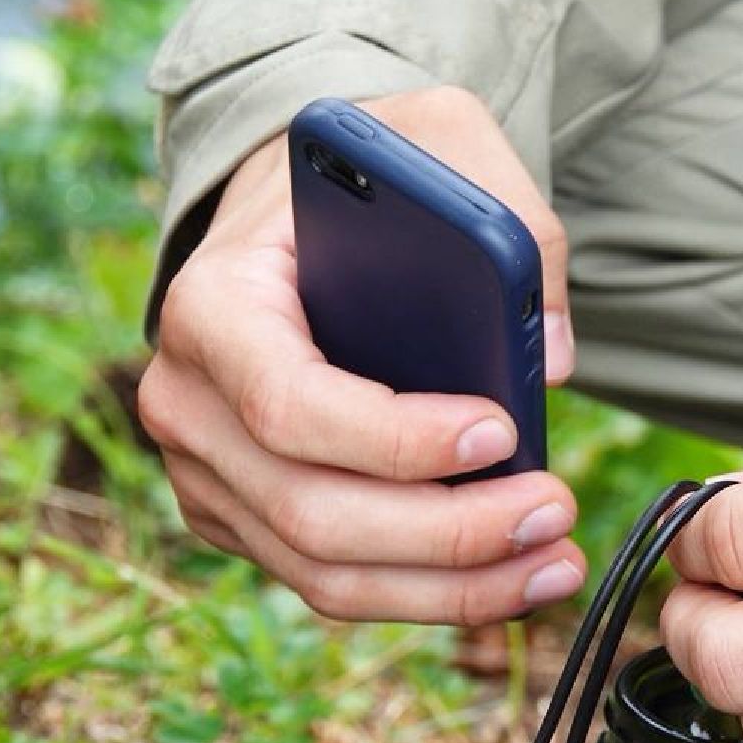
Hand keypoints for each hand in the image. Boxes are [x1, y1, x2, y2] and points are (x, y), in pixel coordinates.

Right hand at [140, 87, 585, 622]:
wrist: (300, 215)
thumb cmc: (371, 180)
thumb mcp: (446, 148)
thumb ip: (510, 228)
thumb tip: (551, 360)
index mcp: (212, 305)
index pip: (290, 404)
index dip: (396, 441)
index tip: (500, 432)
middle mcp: (187, 402)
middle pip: (313, 512)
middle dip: (447, 534)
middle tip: (555, 511)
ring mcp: (208, 474)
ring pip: (325, 572)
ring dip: (451, 587)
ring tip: (555, 564)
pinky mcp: (245, 520)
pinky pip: (334, 582)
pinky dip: (426, 594)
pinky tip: (511, 577)